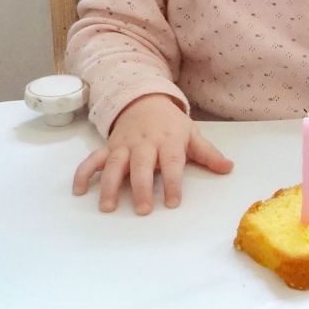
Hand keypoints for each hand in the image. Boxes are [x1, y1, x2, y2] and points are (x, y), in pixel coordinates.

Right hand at [72, 94, 232, 214]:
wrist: (143, 99)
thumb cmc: (170, 123)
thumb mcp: (192, 134)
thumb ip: (208, 154)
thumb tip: (229, 168)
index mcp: (168, 141)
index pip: (171, 162)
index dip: (173, 182)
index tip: (173, 202)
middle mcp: (144, 143)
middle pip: (141, 166)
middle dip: (141, 187)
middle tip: (143, 209)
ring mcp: (124, 145)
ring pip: (115, 165)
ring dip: (110, 185)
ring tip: (108, 207)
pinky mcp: (108, 147)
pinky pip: (93, 159)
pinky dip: (84, 173)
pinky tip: (80, 190)